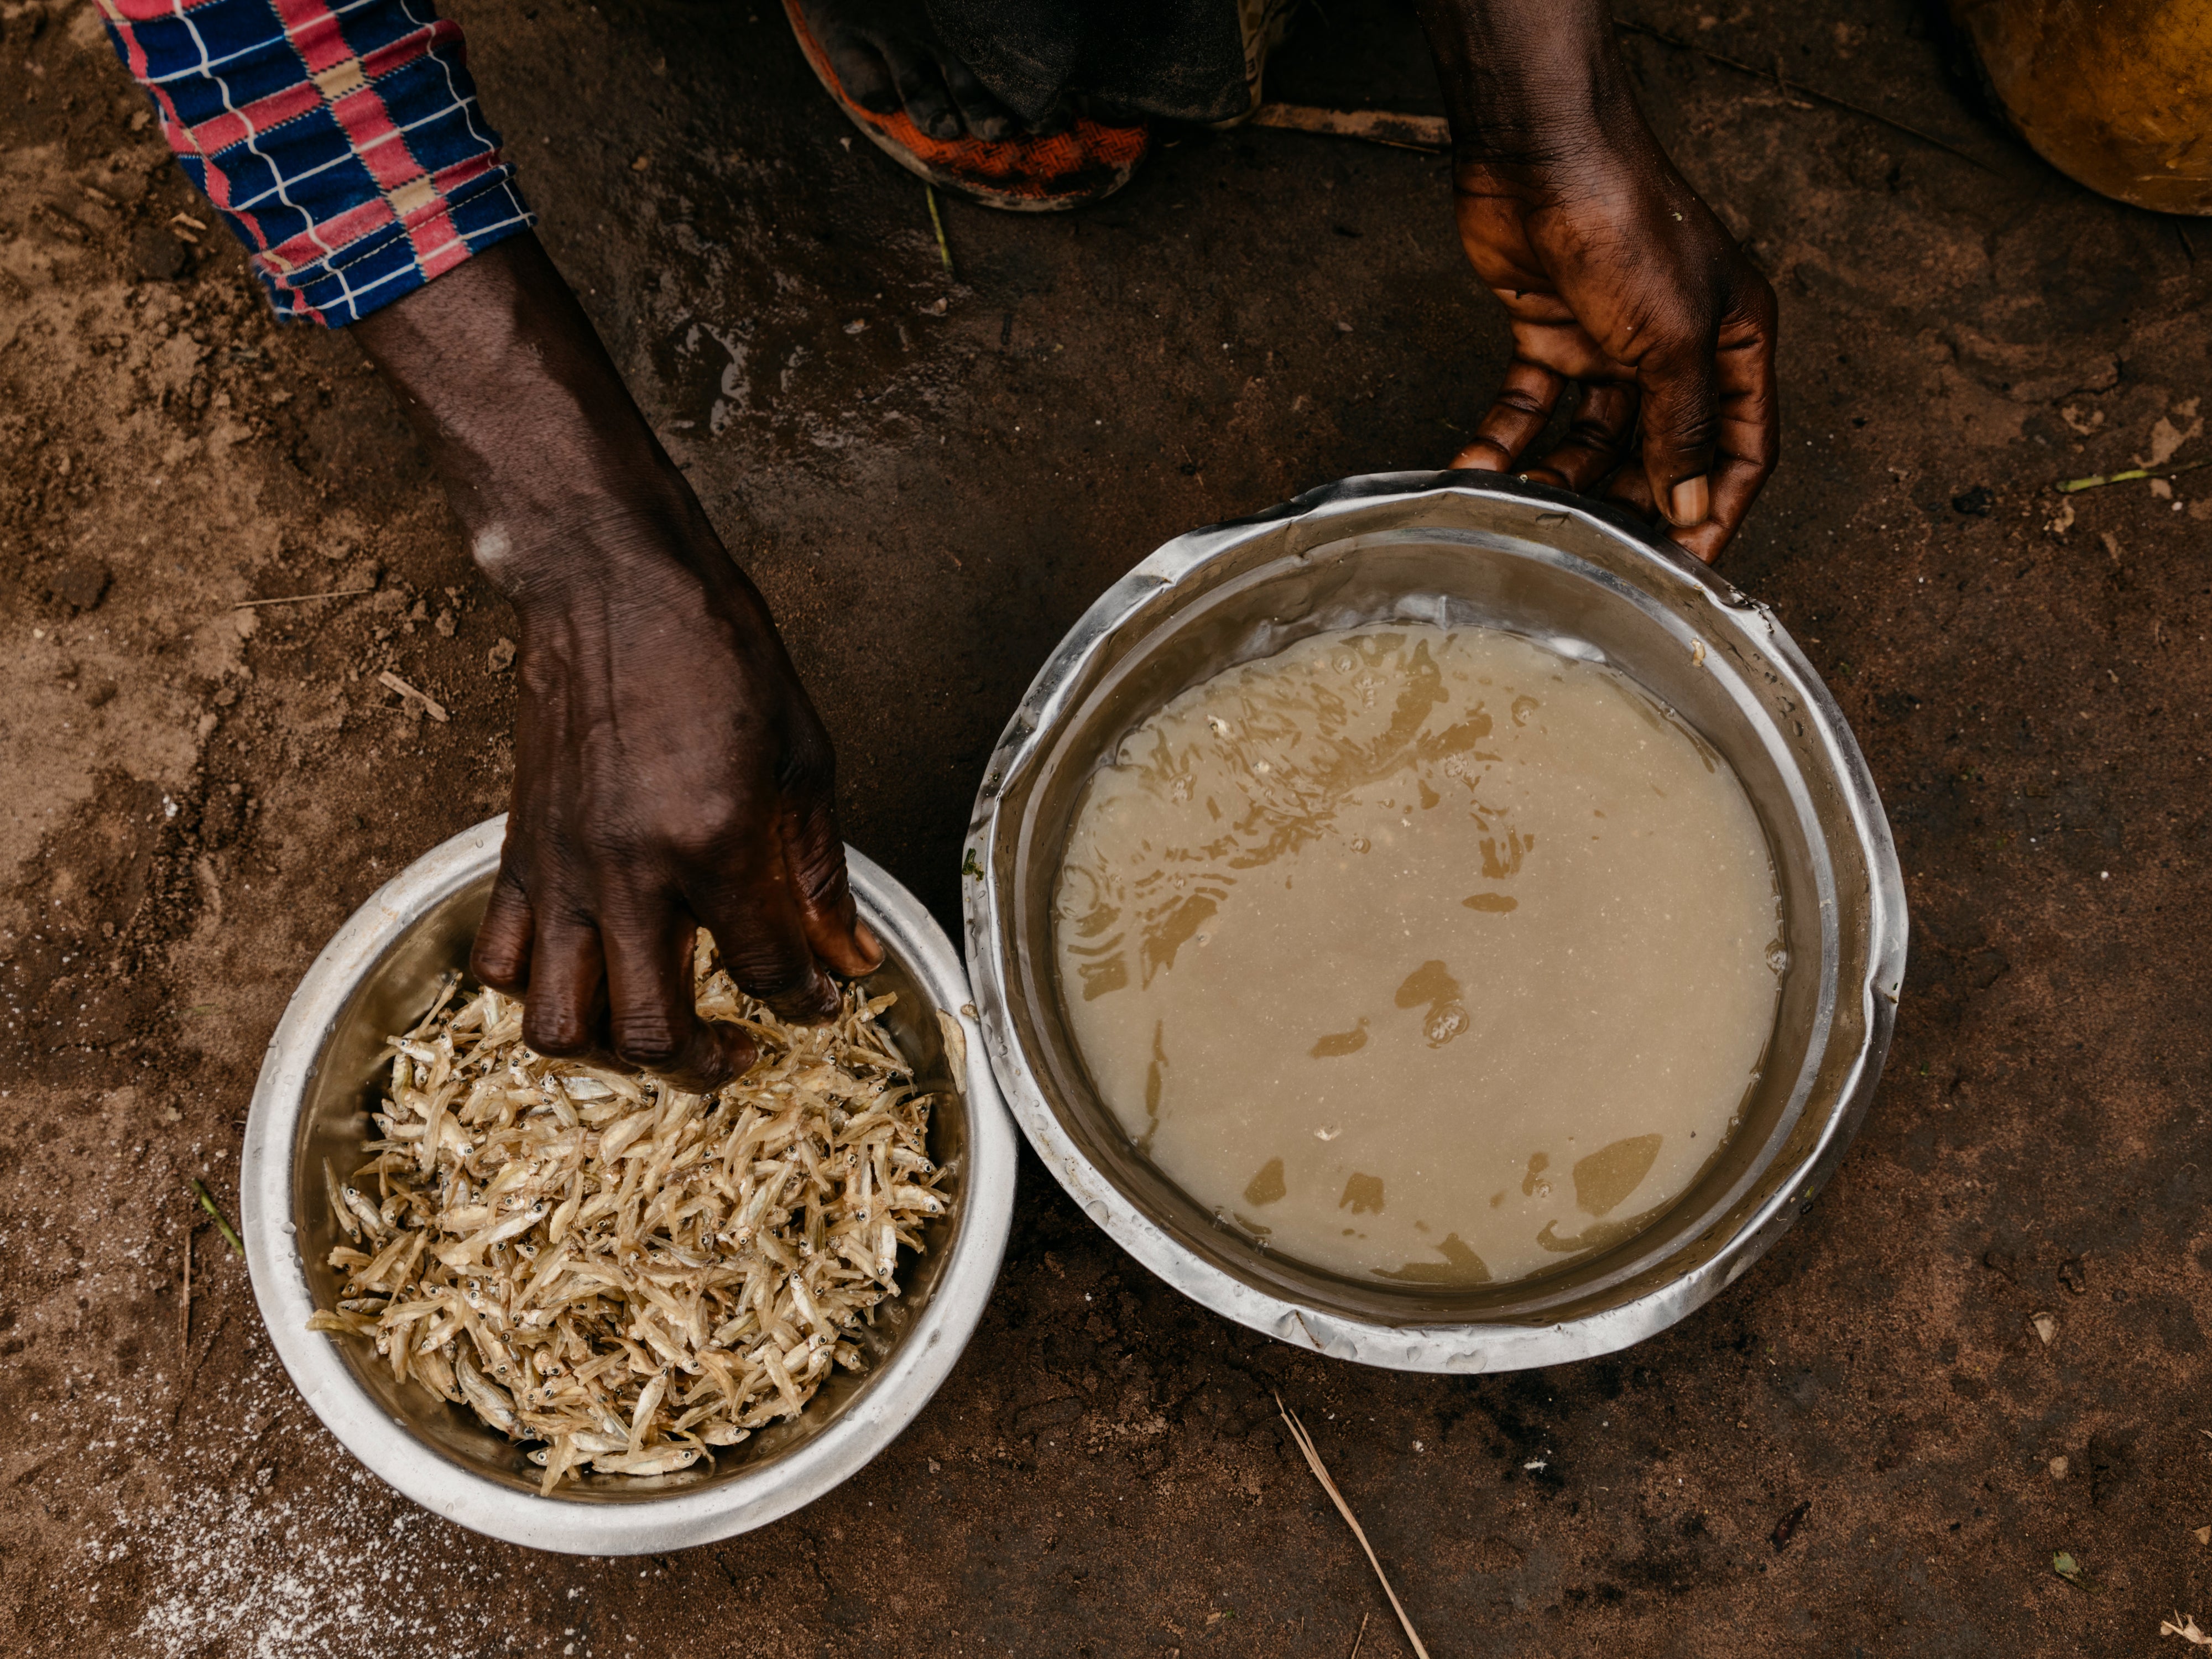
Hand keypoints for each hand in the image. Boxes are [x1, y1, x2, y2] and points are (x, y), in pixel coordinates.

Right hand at [356, 236, 879, 1086]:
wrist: (612, 579)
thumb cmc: (721, 652)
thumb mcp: (806, 758)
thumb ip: (819, 873)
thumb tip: (850, 960)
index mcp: (715, 844)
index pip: (767, 975)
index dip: (808, 1005)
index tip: (822, 1000)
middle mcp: (629, 873)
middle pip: (650, 1036)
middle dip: (704, 1066)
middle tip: (738, 1048)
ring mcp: (561, 868)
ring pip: (558, 1025)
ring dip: (610, 1052)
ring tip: (654, 1029)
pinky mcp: (514, 851)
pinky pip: (495, 963)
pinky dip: (534, 991)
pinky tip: (587, 970)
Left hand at [1416, 0, 1778, 562]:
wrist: (1543, 158)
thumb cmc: (1629, 225)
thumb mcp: (1673, 339)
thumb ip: (1683, 426)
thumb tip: (1687, 505)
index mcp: (1734, 341)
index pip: (1741, 447)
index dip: (1715, 508)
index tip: (1685, 565)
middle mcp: (1678, 346)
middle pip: (1661, 453)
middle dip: (1629, 502)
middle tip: (1596, 551)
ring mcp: (1611, 342)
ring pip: (1591, 439)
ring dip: (1559, 479)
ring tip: (1527, 511)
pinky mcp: (1549, 336)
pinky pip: (1531, 408)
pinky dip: (1505, 442)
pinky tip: (1476, 475)